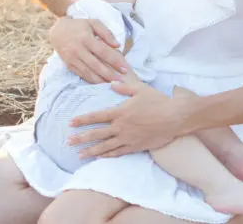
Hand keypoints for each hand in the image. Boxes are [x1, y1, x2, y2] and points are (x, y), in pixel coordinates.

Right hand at [49, 17, 127, 83]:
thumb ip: (106, 33)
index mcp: (85, 38)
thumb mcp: (93, 23)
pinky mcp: (69, 65)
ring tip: (113, 84)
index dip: (114, 61)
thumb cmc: (79, 26)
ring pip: (88, 73)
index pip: (103, 52)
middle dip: (110, 74)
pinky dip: (91, 80)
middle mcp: (78, 49)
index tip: (124, 68)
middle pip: (96, 65)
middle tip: (121, 80)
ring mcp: (72, 58)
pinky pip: (81, 75)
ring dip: (101, 80)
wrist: (58, 31)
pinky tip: (100, 83)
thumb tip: (117, 46)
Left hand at [67, 67, 191, 156]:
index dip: (82, 120)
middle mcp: (121, 126)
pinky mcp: (136, 146)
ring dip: (91, 151)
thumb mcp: (140, 89)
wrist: (175, 117)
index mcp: (120, 111)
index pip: (96, 116)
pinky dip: (108, 155)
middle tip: (68, 142)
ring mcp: (128, 138)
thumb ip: (124, 87)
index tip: (70, 123)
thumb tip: (112, 84)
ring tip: (79, 155)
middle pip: (97, 133)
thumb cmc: (158, 101)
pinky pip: (119, 152)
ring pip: (105, 146)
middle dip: (81, 138)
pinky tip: (100, 157)